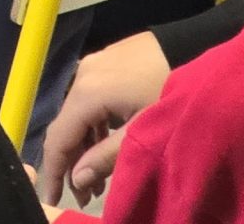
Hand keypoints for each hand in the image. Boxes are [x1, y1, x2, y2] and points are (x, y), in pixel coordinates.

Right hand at [39, 30, 169, 203]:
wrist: (190, 47)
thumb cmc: (168, 93)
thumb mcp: (141, 133)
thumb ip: (105, 158)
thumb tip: (76, 180)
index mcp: (86, 93)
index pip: (58, 138)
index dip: (54, 170)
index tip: (54, 196)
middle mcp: (81, 75)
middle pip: (66, 125)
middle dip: (72, 162)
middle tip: (85, 195)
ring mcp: (93, 64)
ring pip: (78, 111)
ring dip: (84, 144)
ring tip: (98, 176)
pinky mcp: (105, 61)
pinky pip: (89, 98)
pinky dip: (93, 124)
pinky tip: (105, 142)